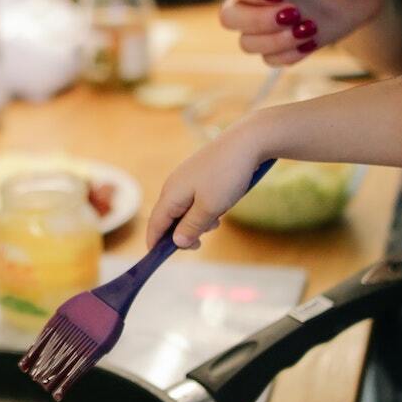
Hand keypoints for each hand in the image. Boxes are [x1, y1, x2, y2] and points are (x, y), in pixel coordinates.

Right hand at [146, 114, 268, 247]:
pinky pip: (194, 199)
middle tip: (201, 242)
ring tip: (217, 221)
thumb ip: (191, 227)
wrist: (246, 141)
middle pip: (168, 218)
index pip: (155, 225)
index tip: (158, 260)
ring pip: (183, 210)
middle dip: (182, 234)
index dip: (155, 244)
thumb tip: (175, 242)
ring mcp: (186, 178)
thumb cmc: (226, 175)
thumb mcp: (210, 208)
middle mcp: (173, 186)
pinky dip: (203, 210)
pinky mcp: (199, 174)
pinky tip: (220, 207)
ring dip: (197, 222)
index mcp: (171, 194)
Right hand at [217, 0, 393, 66]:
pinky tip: (313, 40)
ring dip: (275, 41)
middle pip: (229, 17)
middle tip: (295, 13)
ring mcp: (270, 21)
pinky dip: (289, 55)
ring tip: (309, 27)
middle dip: (258, 20)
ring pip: (247, 43)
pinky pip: (271, 60)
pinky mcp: (287, 42)